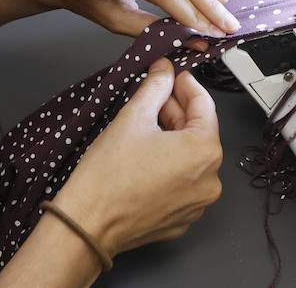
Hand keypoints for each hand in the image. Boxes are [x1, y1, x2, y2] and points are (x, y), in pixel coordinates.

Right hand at [52, 58, 222, 256]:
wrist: (87, 225)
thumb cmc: (107, 179)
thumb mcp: (133, 118)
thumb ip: (155, 87)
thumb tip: (164, 71)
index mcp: (204, 152)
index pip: (204, 104)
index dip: (185, 84)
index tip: (171, 75)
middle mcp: (209, 180)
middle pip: (198, 131)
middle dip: (175, 111)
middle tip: (151, 98)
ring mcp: (196, 203)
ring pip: (190, 158)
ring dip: (171, 138)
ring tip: (143, 128)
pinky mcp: (181, 218)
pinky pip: (182, 182)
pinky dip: (168, 166)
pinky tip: (144, 158)